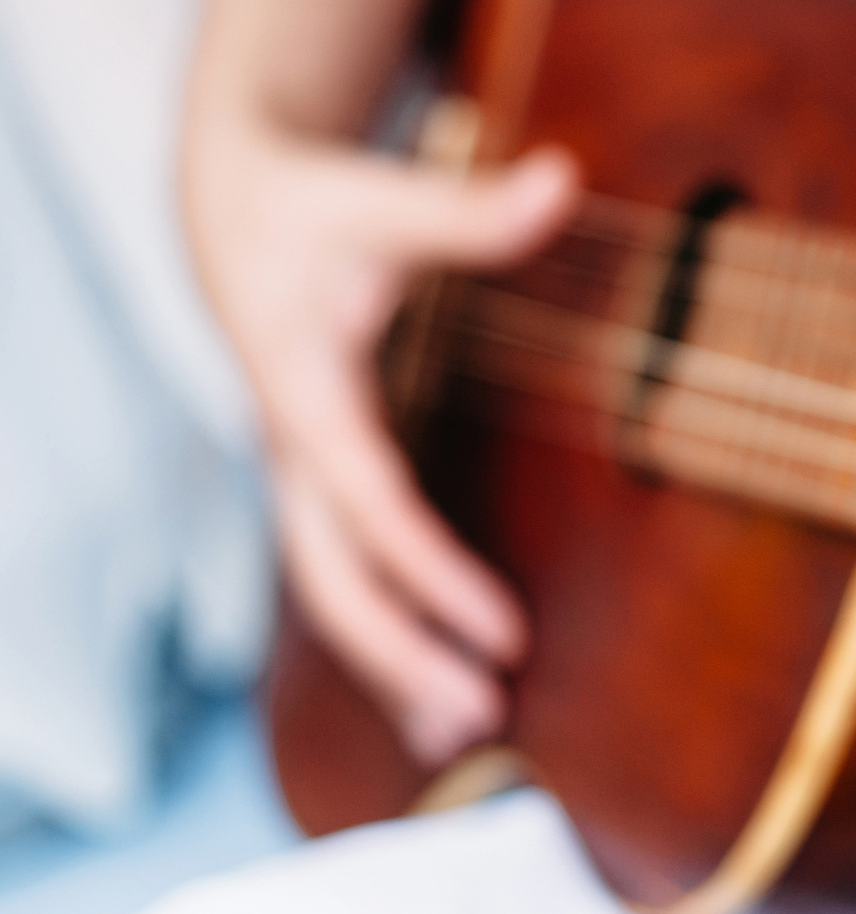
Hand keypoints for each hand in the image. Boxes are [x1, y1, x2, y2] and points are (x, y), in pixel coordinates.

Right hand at [190, 123, 578, 764]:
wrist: (234, 214)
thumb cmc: (316, 208)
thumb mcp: (387, 200)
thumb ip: (475, 209)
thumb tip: (562, 177)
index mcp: (305, 392)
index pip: (372, 503)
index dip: (432, 570)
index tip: (500, 629)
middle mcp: (293, 449)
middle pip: (332, 577)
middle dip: (399, 650)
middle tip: (481, 716)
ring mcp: (299, 474)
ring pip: (332, 590)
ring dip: (392, 663)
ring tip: (463, 735)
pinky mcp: (317, 483)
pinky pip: (346, 574)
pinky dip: (387, 633)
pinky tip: (435, 692)